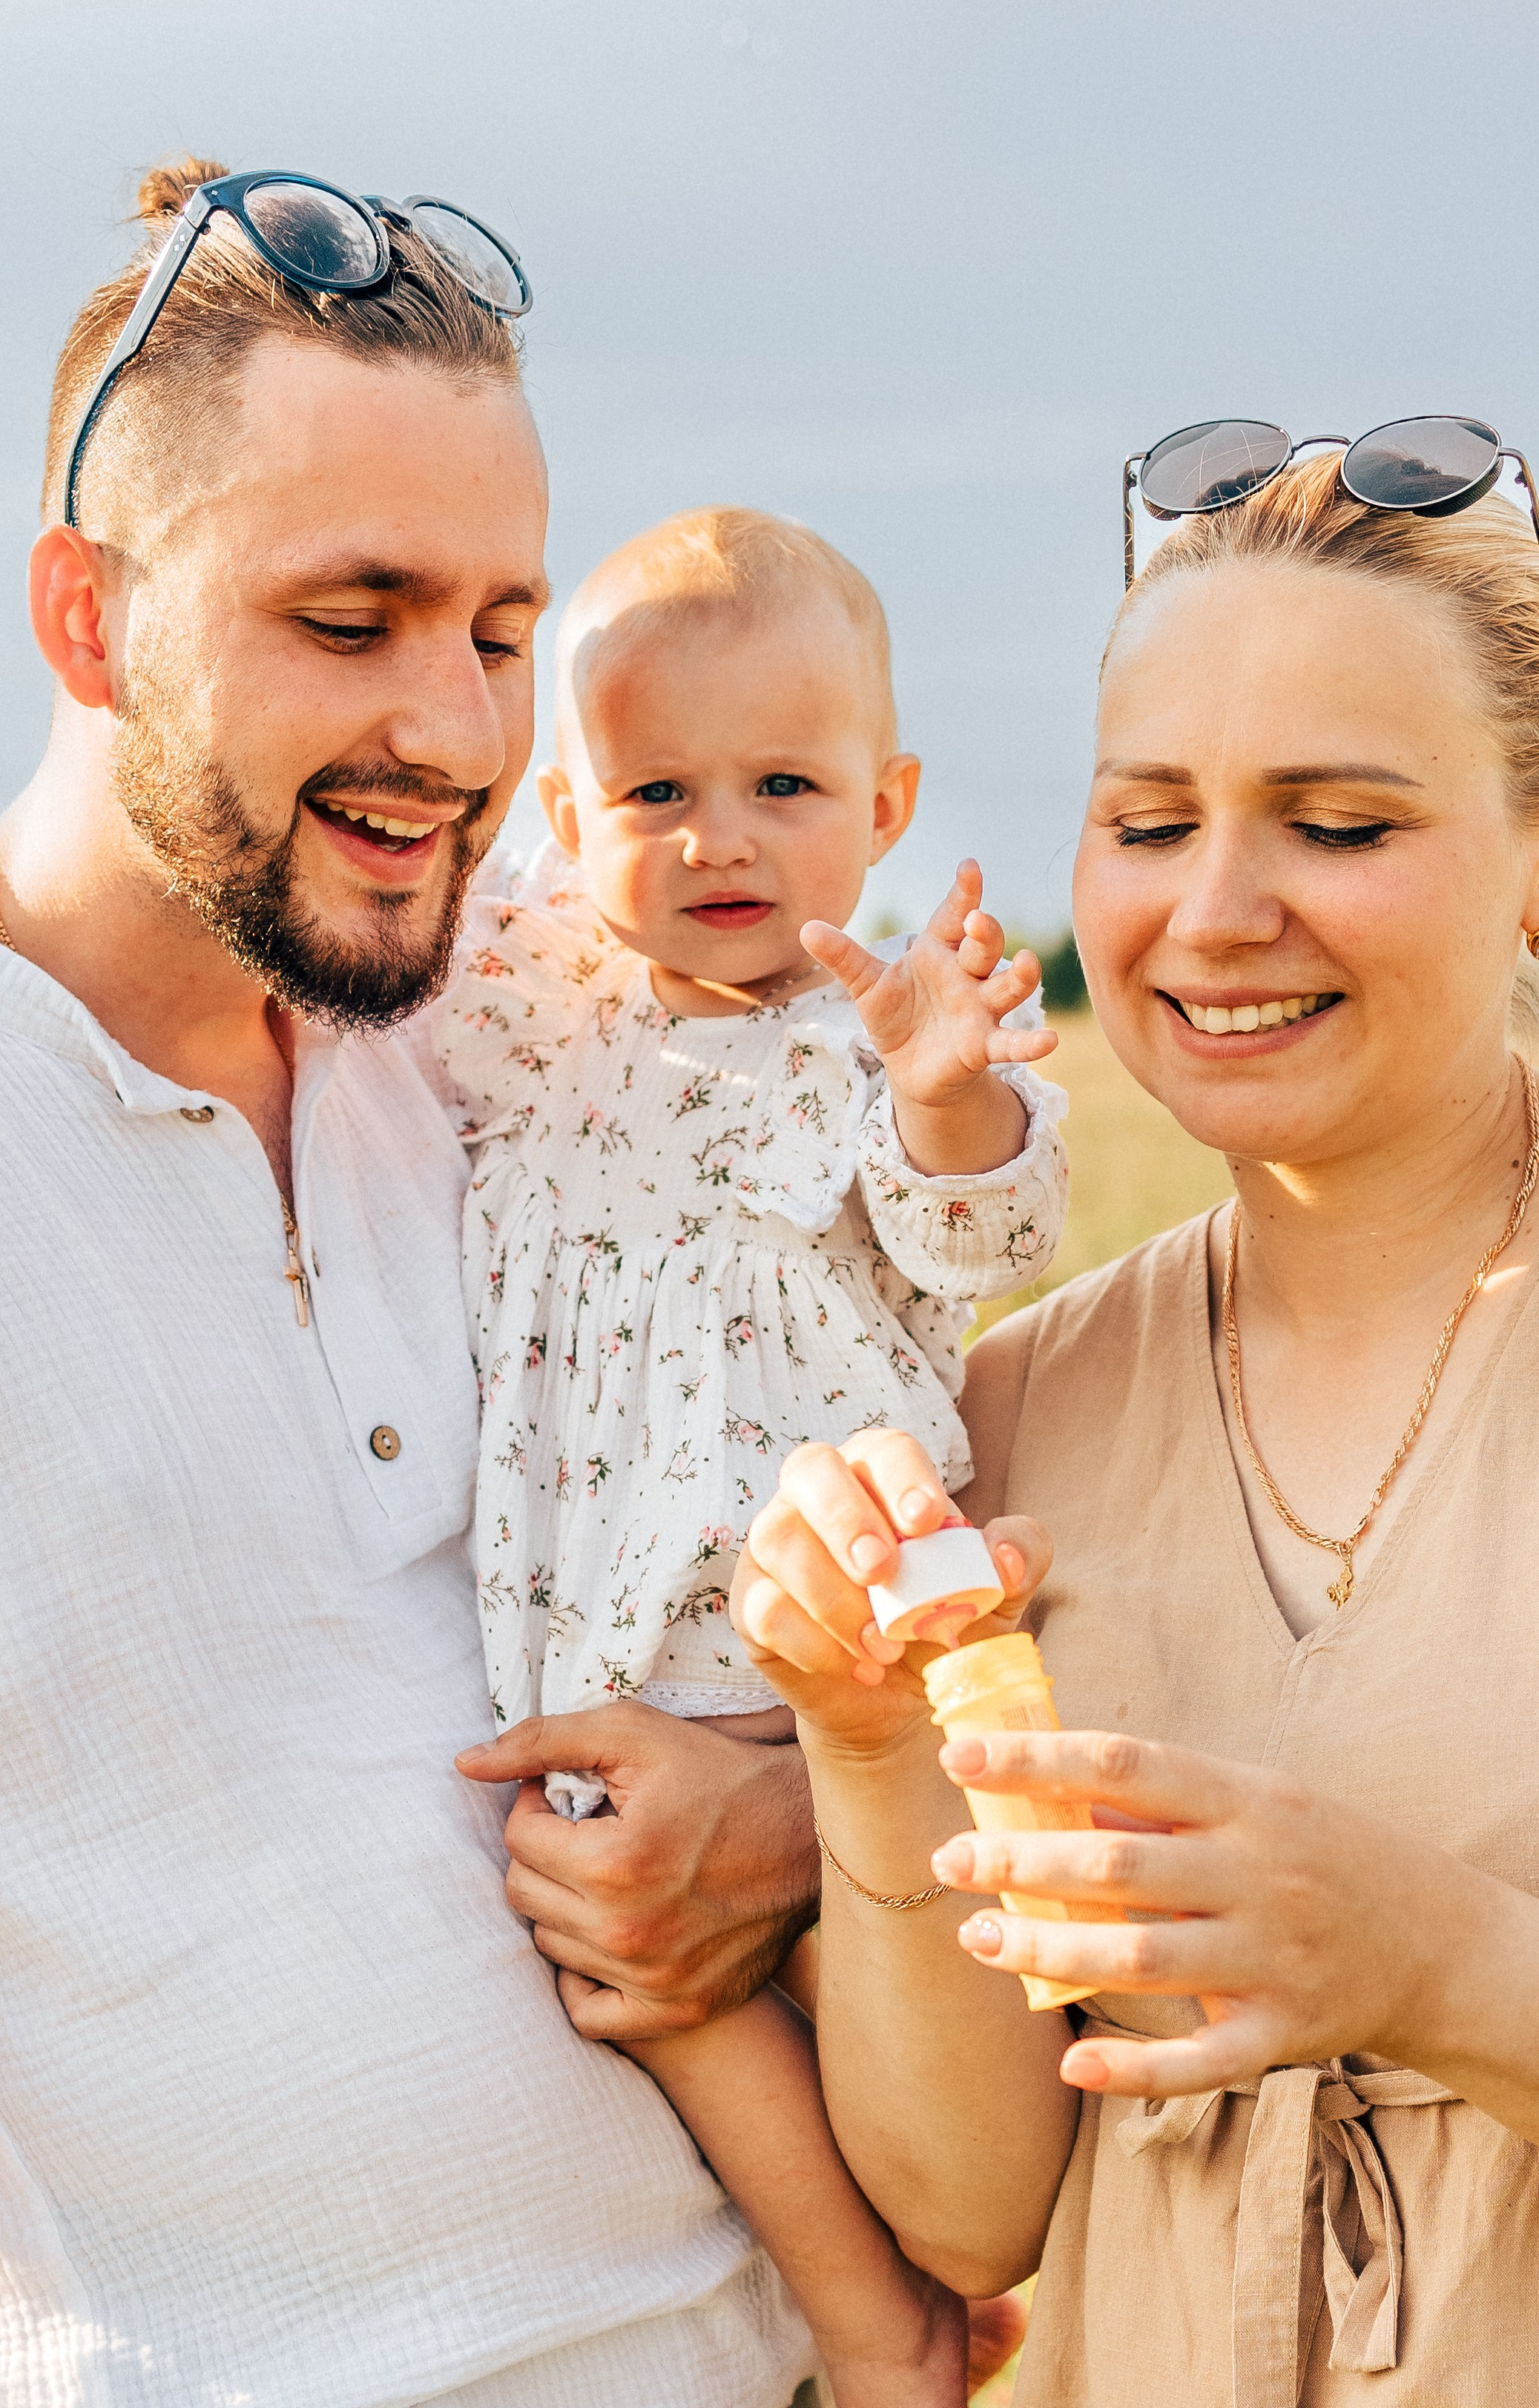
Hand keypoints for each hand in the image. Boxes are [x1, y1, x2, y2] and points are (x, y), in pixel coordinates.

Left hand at [456, 1703, 817, 2038]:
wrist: (811, 1834)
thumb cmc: (719, 1774)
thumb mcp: (633, 1734)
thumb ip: (542, 1742)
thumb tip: (464, 1764)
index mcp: (614, 1864)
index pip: (519, 1838)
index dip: (539, 1804)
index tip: (576, 1793)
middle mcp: (630, 1933)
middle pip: (523, 1896)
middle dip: (545, 1853)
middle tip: (590, 1829)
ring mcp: (654, 1981)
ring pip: (551, 1945)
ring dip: (566, 1905)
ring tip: (613, 1871)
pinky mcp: (678, 2010)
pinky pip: (587, 2014)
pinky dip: (585, 1977)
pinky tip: (609, 1933)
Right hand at [731, 1426, 1050, 1756]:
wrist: (903, 1703)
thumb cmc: (946, 1625)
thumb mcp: (997, 1596)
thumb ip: (1018, 1558)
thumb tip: (1002, 1554)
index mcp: (877, 1475)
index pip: (882, 1450)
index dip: (902, 1477)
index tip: (928, 1521)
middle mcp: (816, 1496)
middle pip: (808, 1469)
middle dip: (845, 1519)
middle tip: (882, 1571)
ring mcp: (775, 1547)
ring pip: (779, 1540)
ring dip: (835, 1598)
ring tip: (885, 1646)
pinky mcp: (752, 1605)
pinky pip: (765, 1609)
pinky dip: (815, 1643)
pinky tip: (857, 1667)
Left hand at [801, 860, 1056, 1172]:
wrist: (909, 1066)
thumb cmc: (895, 1014)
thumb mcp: (866, 985)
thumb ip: (843, 957)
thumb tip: (805, 927)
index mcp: (939, 951)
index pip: (953, 914)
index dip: (963, 893)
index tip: (968, 868)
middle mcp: (967, 975)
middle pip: (983, 946)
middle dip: (984, 932)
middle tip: (976, 920)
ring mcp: (980, 1009)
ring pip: (1008, 987)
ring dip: (1021, 976)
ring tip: (1028, 964)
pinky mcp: (984, 1045)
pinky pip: (1011, 1042)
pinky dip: (1031, 1043)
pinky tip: (1050, 1041)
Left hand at [931, 1725, 1505, 2100]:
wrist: (1432, 1941)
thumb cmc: (1315, 1855)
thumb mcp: (1254, 1801)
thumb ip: (1158, 1801)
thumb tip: (1047, 1787)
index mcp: (1244, 1800)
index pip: (1126, 1764)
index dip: (1038, 1759)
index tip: (961, 1755)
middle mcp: (1256, 1874)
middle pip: (1119, 1862)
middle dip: (1021, 1860)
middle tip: (950, 1859)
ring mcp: (1270, 1958)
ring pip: (1140, 1957)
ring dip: (1047, 1947)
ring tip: (978, 1937)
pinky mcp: (1280, 2033)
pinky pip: (1199, 2060)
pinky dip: (1133, 2069)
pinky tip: (1071, 2062)